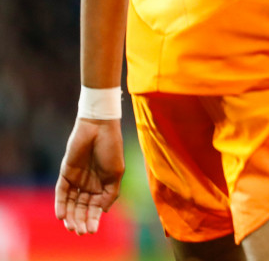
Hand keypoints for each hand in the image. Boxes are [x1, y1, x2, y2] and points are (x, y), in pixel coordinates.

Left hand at [55, 118, 123, 234]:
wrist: (100, 128)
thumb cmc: (112, 148)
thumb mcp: (116, 173)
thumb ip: (110, 193)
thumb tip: (102, 211)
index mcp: (103, 185)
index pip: (95, 207)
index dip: (93, 219)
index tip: (92, 231)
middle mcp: (89, 184)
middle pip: (82, 207)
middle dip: (81, 220)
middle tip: (80, 232)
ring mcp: (77, 179)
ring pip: (71, 202)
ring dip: (70, 216)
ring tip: (71, 227)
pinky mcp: (66, 173)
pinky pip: (61, 192)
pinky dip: (61, 204)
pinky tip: (62, 215)